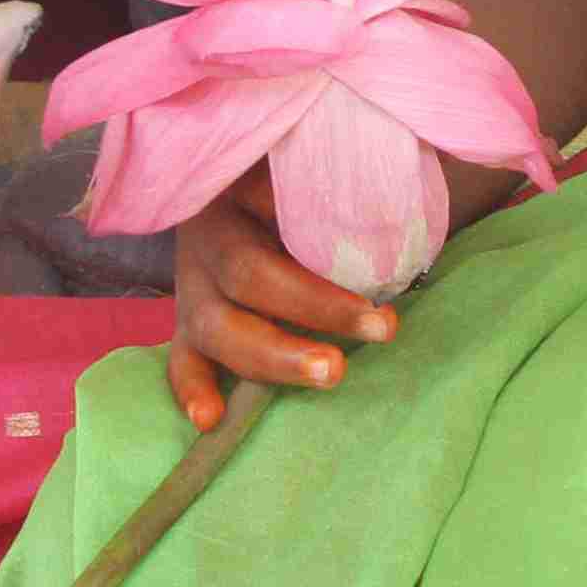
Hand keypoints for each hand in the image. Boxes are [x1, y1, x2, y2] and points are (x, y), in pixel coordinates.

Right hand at [165, 165, 405, 428]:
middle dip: (315, 308)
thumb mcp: (314, 167)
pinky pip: (181, 360)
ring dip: (274, 357)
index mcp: (238, 190)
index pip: (279, 216)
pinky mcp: (188, 325)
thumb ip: (348, 184)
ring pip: (216, 327)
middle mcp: (209, 238)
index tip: (385, 289)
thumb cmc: (295, 183)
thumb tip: (405, 206)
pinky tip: (211, 418)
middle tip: (379, 329)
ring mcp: (192, 286)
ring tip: (331, 373)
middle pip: (247, 276)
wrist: (228, 191)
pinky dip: (192, 388)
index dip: (329, 249)